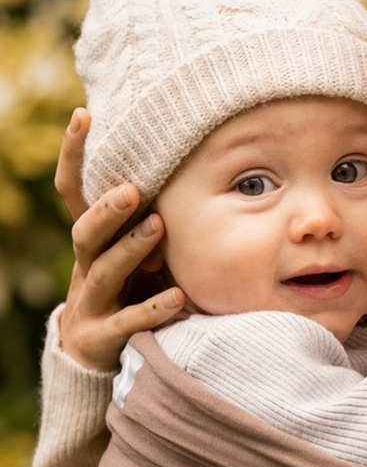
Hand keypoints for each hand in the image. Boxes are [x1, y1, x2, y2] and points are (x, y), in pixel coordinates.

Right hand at [55, 110, 185, 371]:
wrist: (97, 350)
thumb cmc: (130, 285)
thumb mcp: (136, 248)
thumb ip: (153, 212)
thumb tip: (192, 156)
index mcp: (94, 239)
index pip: (74, 192)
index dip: (73, 155)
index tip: (84, 115)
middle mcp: (86, 266)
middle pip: (86, 232)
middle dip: (108, 210)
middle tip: (132, 189)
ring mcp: (92, 303)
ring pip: (105, 271)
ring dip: (131, 248)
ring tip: (158, 228)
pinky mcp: (104, 337)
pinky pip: (128, 322)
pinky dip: (152, 309)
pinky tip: (178, 297)